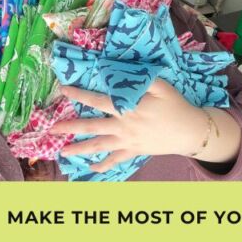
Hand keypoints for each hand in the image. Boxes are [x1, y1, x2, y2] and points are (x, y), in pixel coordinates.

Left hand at [55, 80, 240, 174]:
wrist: (188, 131)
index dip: (80, 95)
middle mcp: (123, 127)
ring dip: (79, 149)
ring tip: (62, 152)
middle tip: (53, 129)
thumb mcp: (161, 86)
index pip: (98, 100)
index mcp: (128, 108)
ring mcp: (127, 142)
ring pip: (99, 146)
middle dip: (71, 127)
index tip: (64, 90)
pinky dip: (102, 166)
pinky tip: (90, 168)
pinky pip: (115, 161)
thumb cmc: (175, 105)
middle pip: (92, 127)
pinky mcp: (133, 152)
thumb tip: (120, 72)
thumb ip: (141, 79)